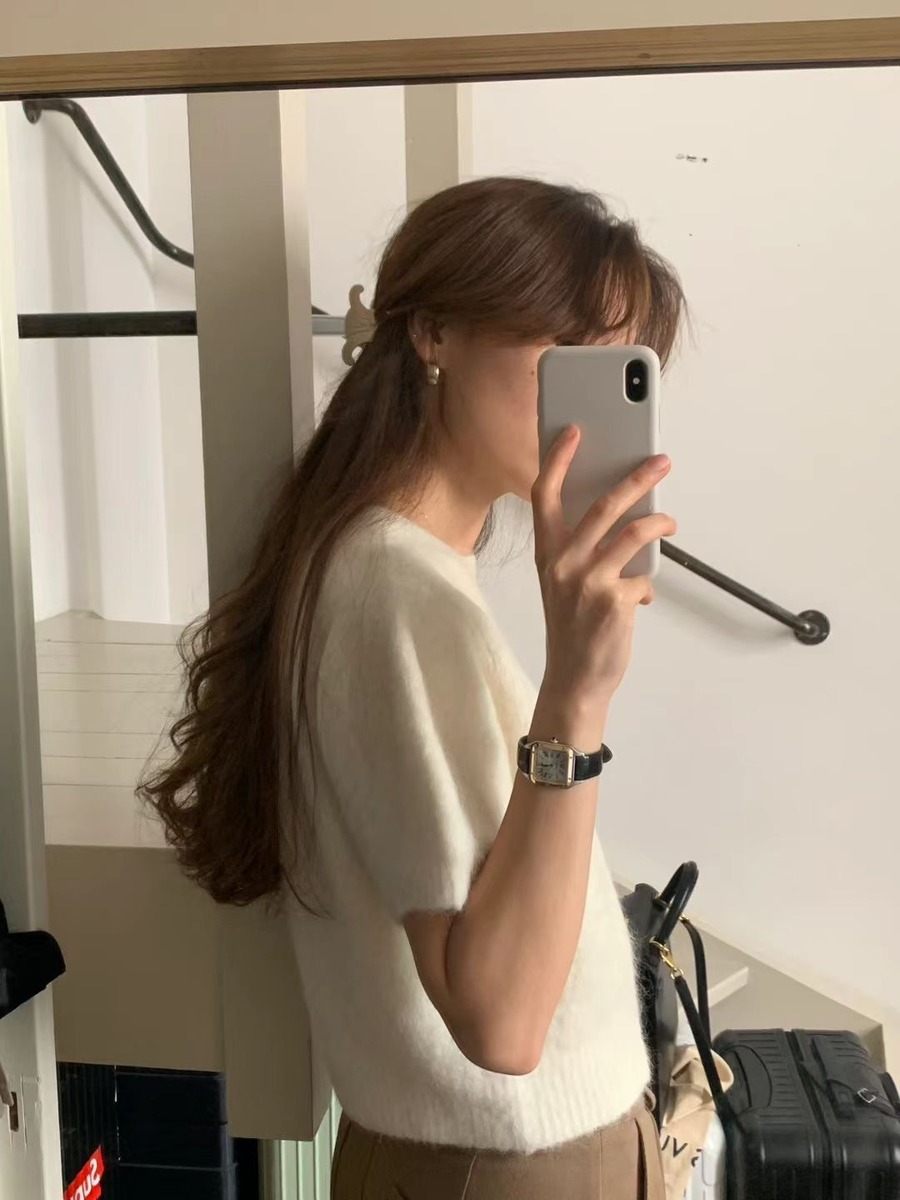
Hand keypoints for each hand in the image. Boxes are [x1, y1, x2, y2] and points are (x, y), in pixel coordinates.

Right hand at [531, 425, 675, 710]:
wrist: (574, 679)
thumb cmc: (571, 627)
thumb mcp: (563, 582)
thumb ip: (581, 549)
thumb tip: (625, 515)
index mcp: (546, 553)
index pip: (543, 495)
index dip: (557, 459)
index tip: (574, 432)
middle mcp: (562, 563)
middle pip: (601, 504)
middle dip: (636, 478)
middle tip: (659, 462)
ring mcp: (588, 581)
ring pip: (632, 533)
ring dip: (659, 522)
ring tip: (670, 519)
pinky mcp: (614, 601)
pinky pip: (643, 576)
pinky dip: (648, 582)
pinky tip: (643, 593)